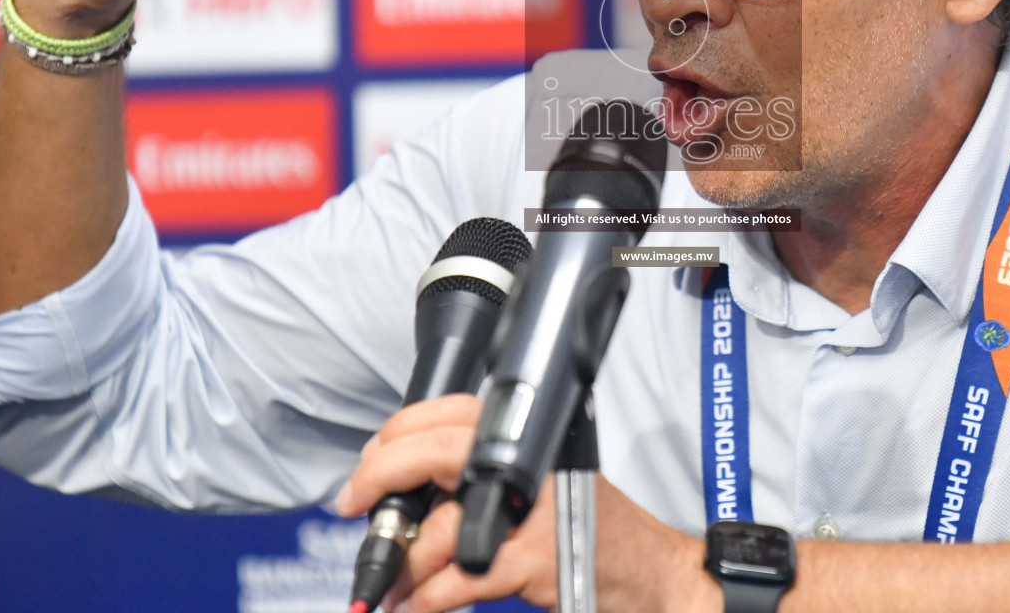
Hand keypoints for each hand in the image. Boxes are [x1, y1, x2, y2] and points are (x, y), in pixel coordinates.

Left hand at [336, 395, 715, 612]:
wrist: (651, 574)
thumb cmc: (590, 531)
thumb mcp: (534, 489)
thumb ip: (476, 482)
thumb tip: (399, 494)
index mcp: (525, 438)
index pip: (444, 415)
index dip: (391, 441)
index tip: (363, 474)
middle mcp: (529, 461)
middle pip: (432, 452)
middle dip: (379, 483)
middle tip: (357, 513)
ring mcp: (533, 510)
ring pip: (438, 529)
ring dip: (402, 567)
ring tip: (391, 590)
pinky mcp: (536, 559)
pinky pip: (458, 579)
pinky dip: (428, 599)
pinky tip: (421, 607)